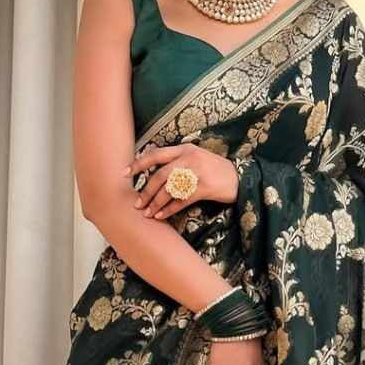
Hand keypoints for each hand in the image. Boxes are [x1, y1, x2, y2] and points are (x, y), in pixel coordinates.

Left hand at [125, 144, 239, 220]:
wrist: (240, 178)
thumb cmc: (214, 169)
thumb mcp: (196, 157)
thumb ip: (176, 159)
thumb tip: (152, 164)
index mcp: (184, 149)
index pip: (156, 155)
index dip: (139, 164)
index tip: (125, 173)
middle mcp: (189, 159)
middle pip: (160, 175)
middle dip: (146, 191)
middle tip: (137, 203)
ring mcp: (197, 173)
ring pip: (169, 189)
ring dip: (156, 203)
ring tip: (148, 213)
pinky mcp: (205, 188)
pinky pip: (182, 200)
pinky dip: (169, 209)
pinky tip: (161, 216)